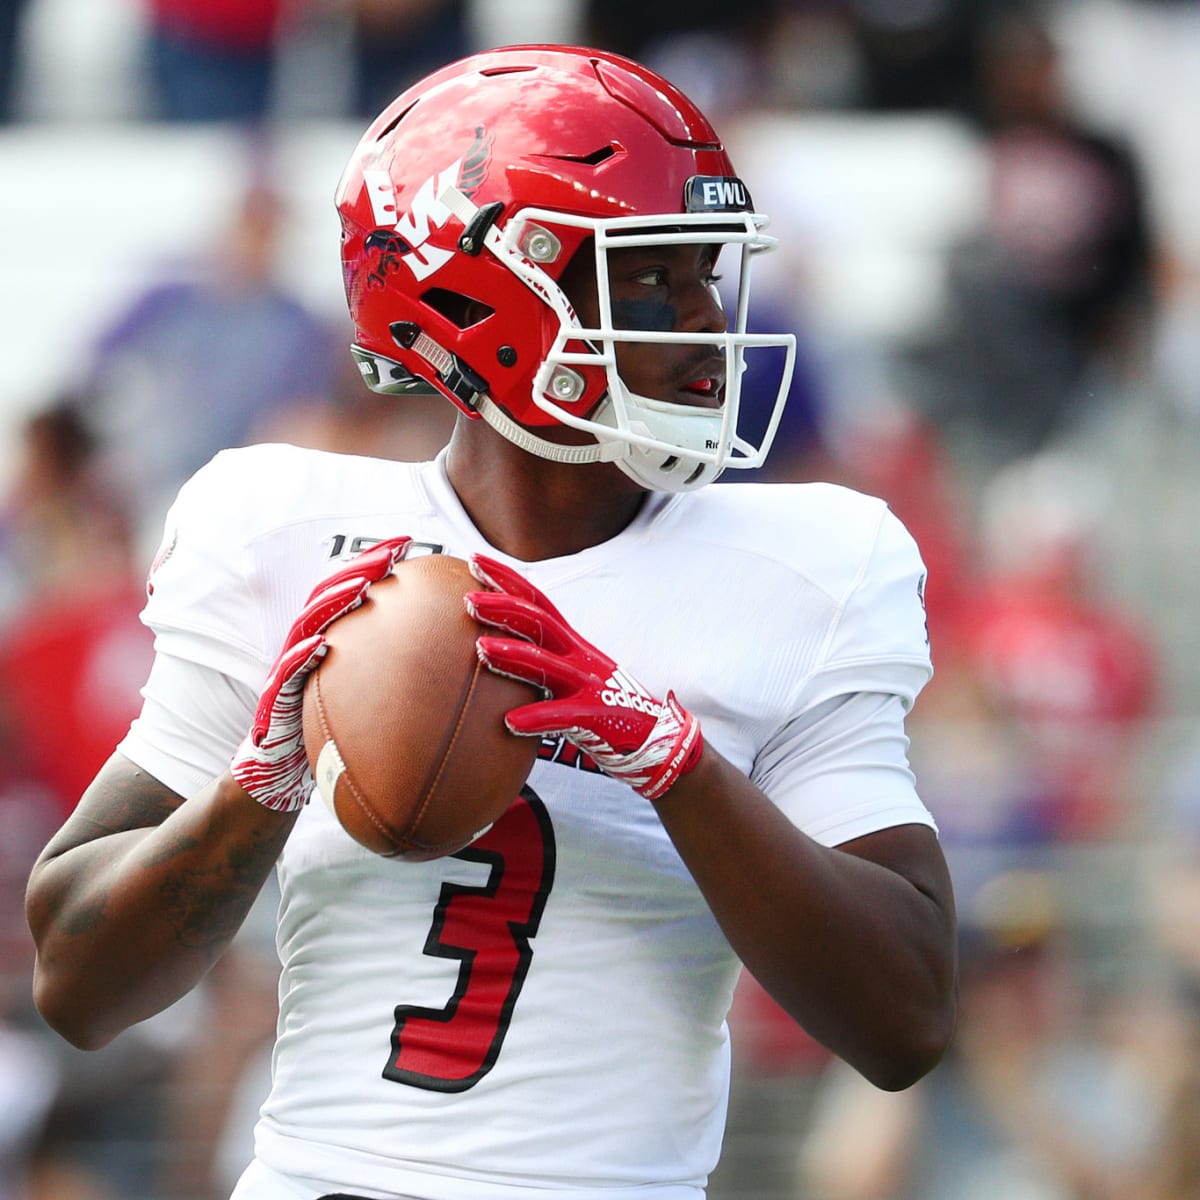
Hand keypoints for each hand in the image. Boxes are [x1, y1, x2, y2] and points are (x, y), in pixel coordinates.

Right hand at [231, 536, 410, 811]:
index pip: (355, 591)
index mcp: (332, 638)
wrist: (280, 771)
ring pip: (308, 622)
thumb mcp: (371, 703)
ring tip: (360, 586)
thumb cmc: (332, 736)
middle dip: (361, 568)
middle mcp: (309, 644)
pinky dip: (300, 656)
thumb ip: (399, 680)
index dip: (377, 565)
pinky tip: (320, 644)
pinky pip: (286, 672)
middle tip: (392, 552)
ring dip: (333, 602)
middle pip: (333, 594)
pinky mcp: (273, 697)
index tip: (410, 546)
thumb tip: (458, 672)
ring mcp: (289, 666)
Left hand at [466, 554, 702, 801]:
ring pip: (548, 664)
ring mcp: (588, 684)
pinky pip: (564, 715)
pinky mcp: (597, 716)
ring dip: (514, 655)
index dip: (507, 578)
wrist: (654, 738)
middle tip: (469, 599)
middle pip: (540, 623)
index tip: (475, 558)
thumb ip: (539, 657)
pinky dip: (537, 717)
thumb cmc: (601, 706)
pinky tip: (511, 721)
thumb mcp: (570, 673)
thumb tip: (490, 644)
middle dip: (504, 608)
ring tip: (482, 649)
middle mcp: (578, 656)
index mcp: (571, 643)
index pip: (536, 601)